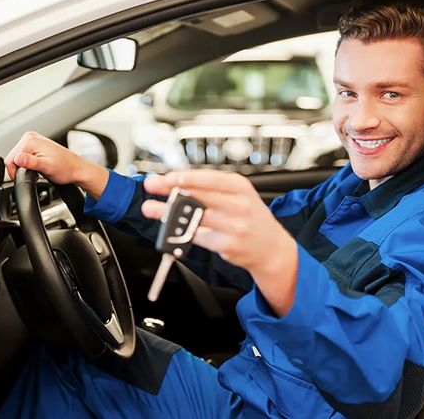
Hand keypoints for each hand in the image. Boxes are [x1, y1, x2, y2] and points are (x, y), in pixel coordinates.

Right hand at [4, 131, 108, 198]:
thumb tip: (18, 159)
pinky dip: (28, 164)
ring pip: (17, 157)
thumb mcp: (47, 167)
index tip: (27, 177)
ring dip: (24, 167)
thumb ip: (31, 163)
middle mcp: (30, 137)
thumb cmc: (65, 168)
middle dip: (21, 169)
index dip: (15, 172)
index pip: (10, 159)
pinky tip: (37, 167)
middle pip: (13, 157)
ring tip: (38, 170)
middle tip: (35, 174)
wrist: (76, 169)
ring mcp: (32, 140)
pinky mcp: (35, 145)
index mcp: (30, 140)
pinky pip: (24, 156)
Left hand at [142, 170, 297, 315]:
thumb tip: (179, 184)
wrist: (271, 247)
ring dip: (169, 213)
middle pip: (199, 195)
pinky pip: (199, 237)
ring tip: (152, 209)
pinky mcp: (228, 245)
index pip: (208, 178)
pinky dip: (182, 232)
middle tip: (152, 187)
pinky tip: (171, 229)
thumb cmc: (250, 218)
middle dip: (171, 190)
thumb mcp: (239, 195)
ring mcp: (234, 226)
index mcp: (240, 187)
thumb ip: (213, 189)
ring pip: (195, 217)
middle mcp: (239, 205)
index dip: (185, 177)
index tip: (166, 177)